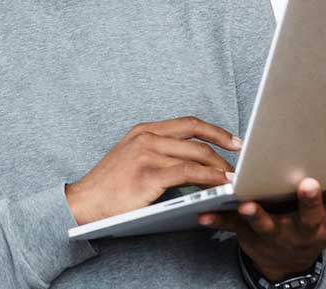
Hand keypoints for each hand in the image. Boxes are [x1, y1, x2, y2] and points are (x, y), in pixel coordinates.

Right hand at [66, 116, 241, 225]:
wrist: (85, 202)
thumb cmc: (109, 186)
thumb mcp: (132, 157)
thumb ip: (157, 152)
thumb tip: (190, 160)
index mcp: (144, 130)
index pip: (188, 123)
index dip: (215, 130)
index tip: (233, 140)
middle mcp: (147, 137)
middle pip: (196, 137)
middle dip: (223, 150)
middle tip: (240, 163)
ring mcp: (147, 154)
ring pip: (196, 155)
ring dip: (220, 167)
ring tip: (233, 178)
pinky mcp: (149, 174)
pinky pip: (188, 173)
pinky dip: (208, 177)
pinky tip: (219, 184)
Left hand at [196, 157, 325, 280]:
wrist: (284, 260)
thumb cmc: (319, 226)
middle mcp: (306, 231)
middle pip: (310, 217)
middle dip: (310, 202)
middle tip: (308, 183)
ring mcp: (276, 234)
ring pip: (267, 225)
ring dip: (257, 216)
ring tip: (245, 203)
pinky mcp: (248, 235)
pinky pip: (230, 229)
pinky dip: (216, 221)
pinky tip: (202, 214)